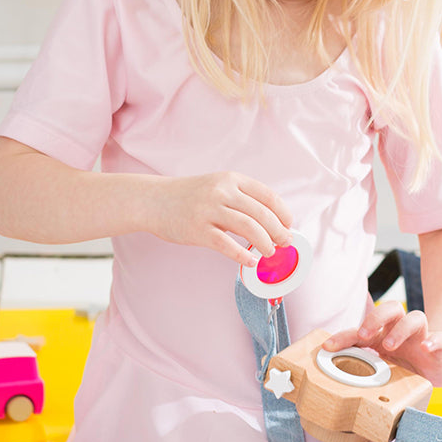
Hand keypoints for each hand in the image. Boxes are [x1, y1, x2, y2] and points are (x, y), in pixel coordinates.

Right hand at [148, 172, 292, 267]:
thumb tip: (270, 222)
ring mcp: (209, 210)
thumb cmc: (188, 196)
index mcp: (231, 179)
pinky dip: (243, 255)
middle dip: (279, 231)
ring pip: (249, 228)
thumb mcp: (216, 186)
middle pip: (262, 214)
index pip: (268, 196)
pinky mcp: (198, 230)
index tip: (288, 225)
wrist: (153, 200)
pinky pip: (227, 245)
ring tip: (269, 252)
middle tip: (284, 243)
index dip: (283, 213)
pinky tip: (251, 261)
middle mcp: (222, 192)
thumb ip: (240, 199)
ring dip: (265, 243)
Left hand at [323, 298, 441, 388]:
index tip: (328, 346)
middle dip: (375, 318)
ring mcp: (421, 337)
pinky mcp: (439, 347)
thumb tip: (331, 361)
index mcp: (384, 334)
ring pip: (416, 318)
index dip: (344, 336)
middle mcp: (402, 330)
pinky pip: (441, 338)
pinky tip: (426, 347)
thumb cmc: (407, 362)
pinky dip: (434, 341)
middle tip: (364, 336)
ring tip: (389, 345)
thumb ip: (361, 361)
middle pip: (391, 308)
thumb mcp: (381, 364)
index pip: (362, 328)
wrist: (439, 367)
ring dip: (400, 329)